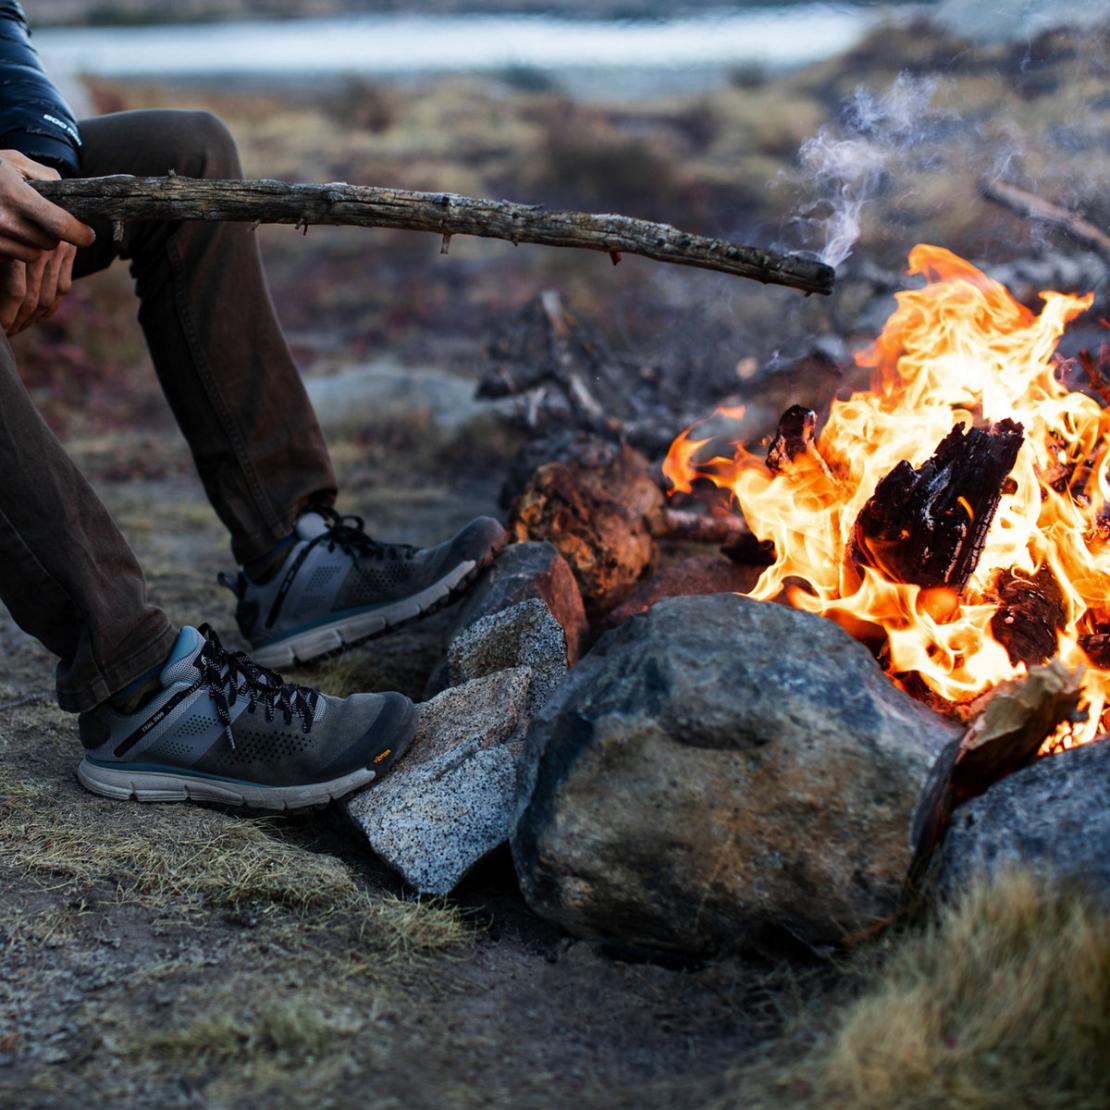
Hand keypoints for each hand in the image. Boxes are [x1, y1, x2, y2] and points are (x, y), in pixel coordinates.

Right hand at [0, 150, 92, 333]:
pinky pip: (10, 259)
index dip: (80, 233)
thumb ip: (45, 176)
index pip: (59, 225)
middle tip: (44, 221)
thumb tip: (71, 193)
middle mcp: (1, 219)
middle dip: (53, 235)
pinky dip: (12, 249)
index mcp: (13, 194)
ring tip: (19, 224)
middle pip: (48, 243)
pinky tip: (2, 230)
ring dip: (33, 244)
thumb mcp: (13, 160)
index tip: (88, 235)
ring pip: (32, 255)